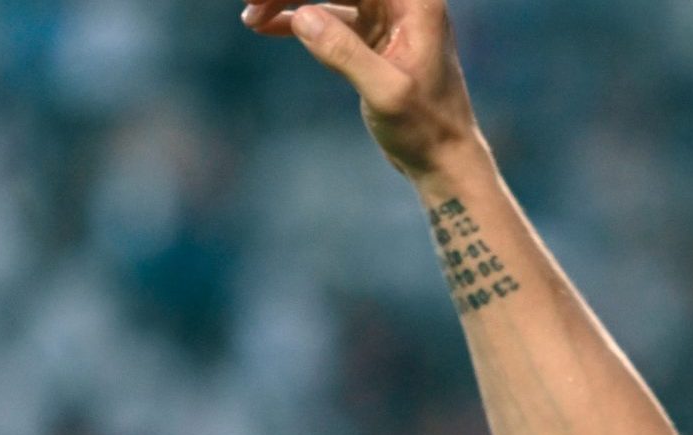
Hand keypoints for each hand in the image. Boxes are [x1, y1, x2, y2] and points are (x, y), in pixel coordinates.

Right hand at [241, 1, 484, 176]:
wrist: (444, 160)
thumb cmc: (426, 129)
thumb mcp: (386, 94)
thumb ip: (346, 54)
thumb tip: (301, 17)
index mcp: (414, 2)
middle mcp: (402, 3)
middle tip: (248, 2)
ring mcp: (387, 18)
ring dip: (288, 0)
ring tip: (249, 16)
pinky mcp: (374, 38)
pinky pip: (328, 17)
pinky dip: (297, 19)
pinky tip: (263, 26)